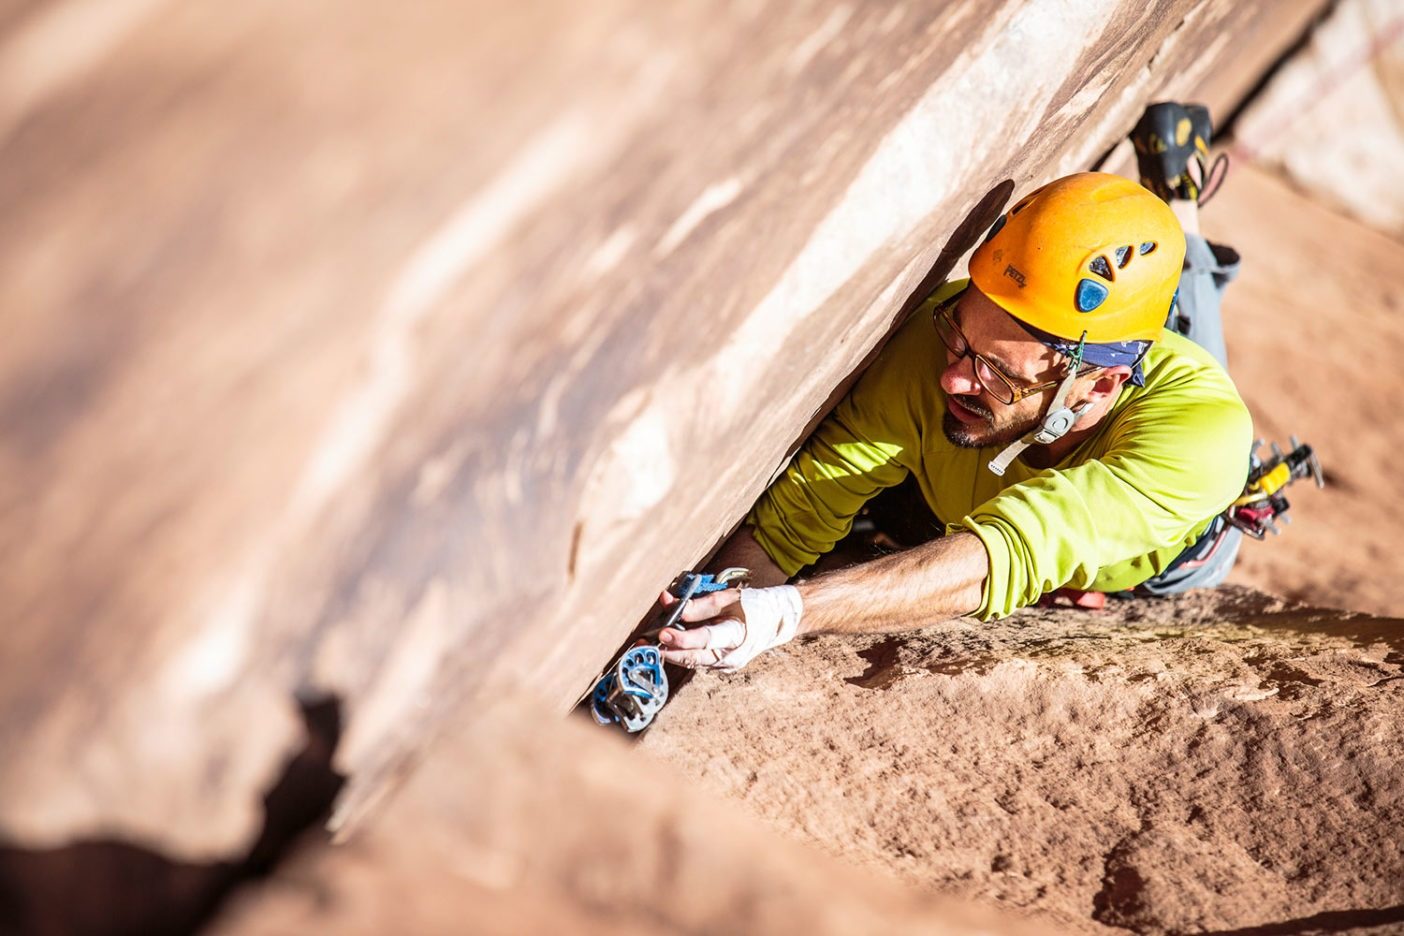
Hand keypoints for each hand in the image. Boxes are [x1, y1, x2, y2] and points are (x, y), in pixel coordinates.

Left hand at [657, 585, 802, 671]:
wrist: (778, 621)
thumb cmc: (754, 605)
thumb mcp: (729, 598)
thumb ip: (698, 603)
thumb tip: (668, 602)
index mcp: (737, 635)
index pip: (705, 639)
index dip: (682, 638)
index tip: (662, 633)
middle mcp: (730, 656)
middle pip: (693, 658)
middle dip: (666, 652)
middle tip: (643, 646)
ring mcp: (725, 665)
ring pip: (692, 662)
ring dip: (669, 653)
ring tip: (646, 644)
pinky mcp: (720, 666)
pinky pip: (696, 660)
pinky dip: (680, 652)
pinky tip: (664, 645)